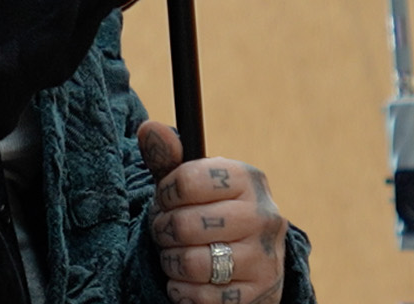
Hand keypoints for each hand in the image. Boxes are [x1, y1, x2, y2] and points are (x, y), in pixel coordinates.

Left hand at [140, 121, 288, 303]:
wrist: (250, 262)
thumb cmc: (210, 213)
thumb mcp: (191, 183)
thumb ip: (169, 157)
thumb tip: (147, 127)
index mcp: (248, 179)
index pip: (188, 180)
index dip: (165, 193)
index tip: (167, 200)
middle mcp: (264, 216)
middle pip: (187, 225)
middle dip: (163, 231)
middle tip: (165, 232)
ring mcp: (265, 258)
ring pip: (194, 263)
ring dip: (172, 262)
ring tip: (175, 256)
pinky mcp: (259, 294)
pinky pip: (203, 297)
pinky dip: (183, 291)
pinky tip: (187, 281)